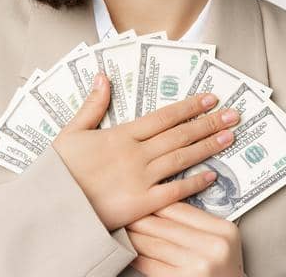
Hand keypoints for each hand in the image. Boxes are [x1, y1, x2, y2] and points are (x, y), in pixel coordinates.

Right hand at [51, 73, 239, 230]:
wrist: (51, 207)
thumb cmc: (58, 171)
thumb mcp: (71, 132)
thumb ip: (92, 105)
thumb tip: (103, 77)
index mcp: (120, 134)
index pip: (164, 116)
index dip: (190, 106)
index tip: (210, 98)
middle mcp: (136, 154)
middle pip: (180, 134)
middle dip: (209, 122)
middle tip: (234, 115)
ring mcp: (141, 179)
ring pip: (182, 157)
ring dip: (208, 146)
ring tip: (229, 137)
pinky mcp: (142, 204)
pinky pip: (174, 191)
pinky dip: (194, 182)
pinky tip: (212, 175)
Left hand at [126, 202, 244, 276]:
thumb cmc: (223, 270)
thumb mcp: (221, 242)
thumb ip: (198, 224)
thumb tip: (161, 207)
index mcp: (223, 230)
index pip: (181, 209)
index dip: (155, 203)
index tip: (139, 199)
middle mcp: (213, 246)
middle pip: (164, 226)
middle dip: (139, 218)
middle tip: (123, 211)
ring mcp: (197, 265)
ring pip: (154, 244)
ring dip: (133, 236)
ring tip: (121, 229)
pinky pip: (150, 264)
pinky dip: (136, 257)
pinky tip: (129, 251)